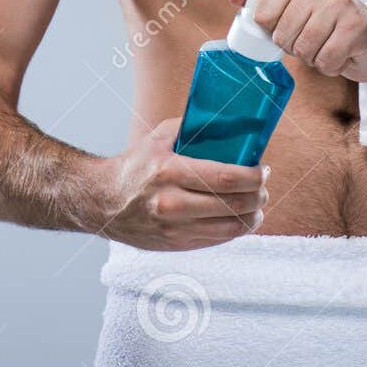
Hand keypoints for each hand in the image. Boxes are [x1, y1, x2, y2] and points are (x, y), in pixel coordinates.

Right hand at [99, 118, 268, 250]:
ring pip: (230, 228)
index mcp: (170, 171)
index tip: (263, 170)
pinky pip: (217, 240)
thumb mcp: (158, 138)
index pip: (225, 177)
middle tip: (263, 188)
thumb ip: (191, 127)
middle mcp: (172, 203)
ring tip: (258, 207)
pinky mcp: (176, 244)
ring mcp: (175, 228)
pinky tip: (241, 219)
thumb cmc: (135, 165)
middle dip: (258, 196)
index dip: (253, 176)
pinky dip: (235, 230)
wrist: (103, 201)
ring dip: (252, 217)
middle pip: (233, 204)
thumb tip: (228, 121)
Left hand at [230, 0, 366, 82]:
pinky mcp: (355, 27)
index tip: (289, 26)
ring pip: (302, 49)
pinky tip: (340, 53)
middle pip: (282, 34)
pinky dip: (329, 66)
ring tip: (325, 45)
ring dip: (311, 58)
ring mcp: (340, 2)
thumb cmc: (325, 19)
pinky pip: (324, 60)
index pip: (263, 14)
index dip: (272, 30)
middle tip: (311, 39)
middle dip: (293, 47)